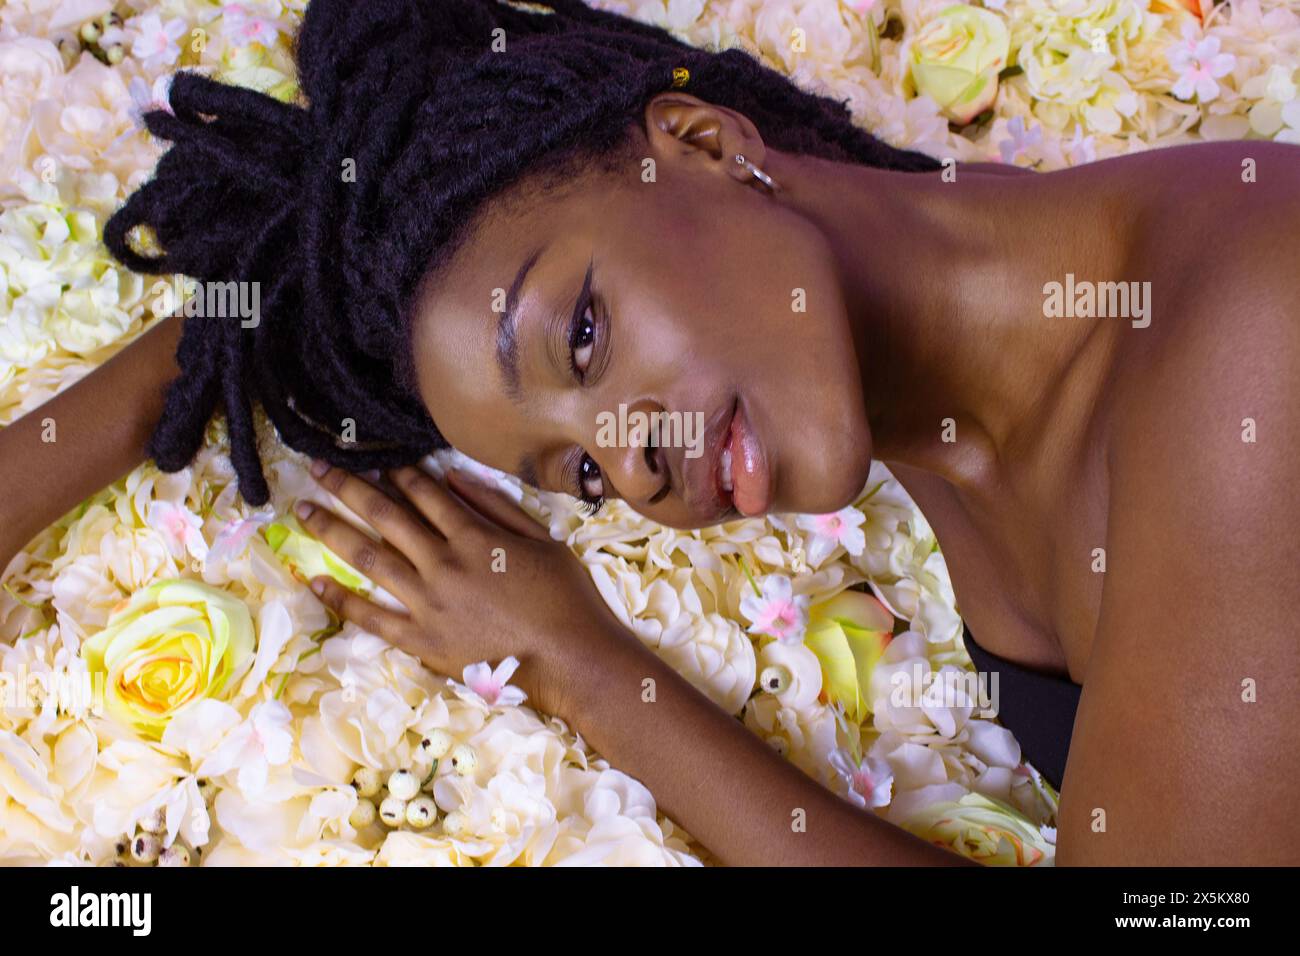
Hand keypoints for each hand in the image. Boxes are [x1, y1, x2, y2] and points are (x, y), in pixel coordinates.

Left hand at [293, 460, 621, 719]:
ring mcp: (427, 603)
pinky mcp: (421, 640)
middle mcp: (441, 563)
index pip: (424, 493)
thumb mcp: (541, 539)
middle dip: (349, 486)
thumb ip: (496, 506)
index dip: (397, 472)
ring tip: (304, 510)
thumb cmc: (565, 597)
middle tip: (318, 467)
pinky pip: (372, 618)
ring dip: (332, 530)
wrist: (569, 659)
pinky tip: (315, 582)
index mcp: (473, 536)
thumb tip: (451, 476)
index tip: (374, 457)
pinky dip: (341, 601)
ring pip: (369, 558)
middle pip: (385, 515)